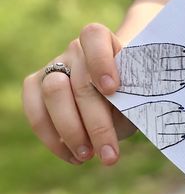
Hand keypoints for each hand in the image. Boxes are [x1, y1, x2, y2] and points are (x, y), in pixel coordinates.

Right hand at [22, 23, 135, 165]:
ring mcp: (53, 67)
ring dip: (71, 131)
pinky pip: (35, 111)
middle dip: (95, 124)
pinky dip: (52, 138)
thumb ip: (133, 99)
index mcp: (104, 41)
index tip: (112, 89)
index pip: (94, 36)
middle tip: (109, 155)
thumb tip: (128, 115)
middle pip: (80, 83)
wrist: (119, 93)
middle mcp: (75, 50)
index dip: (101, 61)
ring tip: (88, 156)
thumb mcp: (139, 96)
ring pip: (53, 94)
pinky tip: (73, 156)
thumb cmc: (133, 93)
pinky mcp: (35, 87)